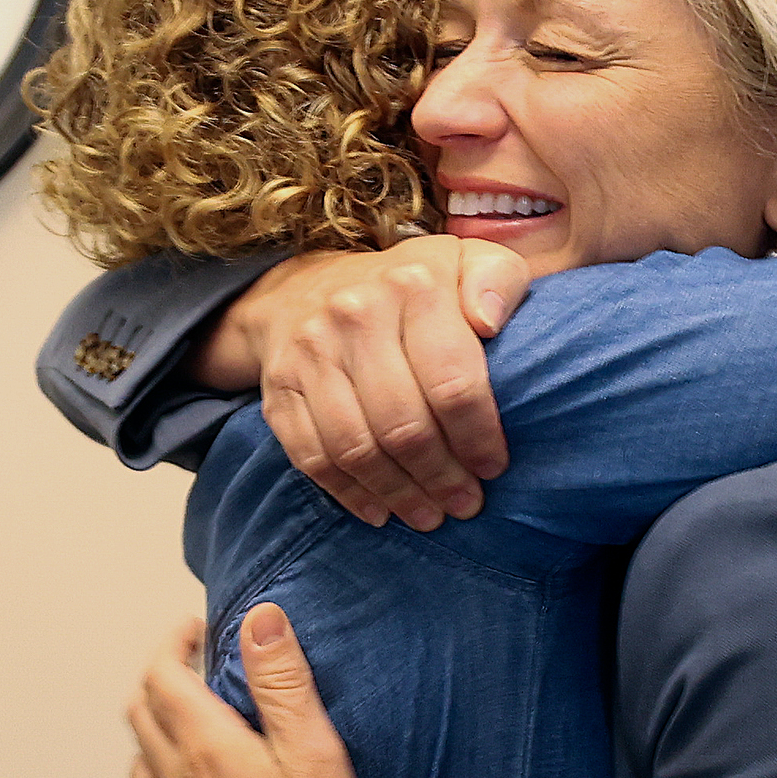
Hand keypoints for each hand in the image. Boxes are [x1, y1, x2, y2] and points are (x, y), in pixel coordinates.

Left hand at [127, 604, 379, 777]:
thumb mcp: (314, 750)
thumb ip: (283, 681)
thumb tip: (259, 618)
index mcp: (206, 748)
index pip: (163, 674)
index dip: (175, 642)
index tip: (200, 629)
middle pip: (140, 713)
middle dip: (161, 677)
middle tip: (196, 665)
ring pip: (140, 763)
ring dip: (155, 729)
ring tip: (191, 723)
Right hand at [197, 237, 530, 530]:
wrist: (305, 287)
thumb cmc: (411, 287)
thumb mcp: (466, 261)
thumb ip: (497, 280)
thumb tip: (490, 322)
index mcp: (412, 284)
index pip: (452, 380)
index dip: (477, 436)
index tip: (494, 467)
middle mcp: (355, 314)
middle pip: (403, 423)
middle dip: (441, 476)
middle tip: (466, 504)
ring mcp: (310, 352)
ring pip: (356, 447)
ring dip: (398, 493)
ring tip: (430, 517)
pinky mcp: (279, 388)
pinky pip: (311, 456)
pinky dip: (348, 493)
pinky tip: (380, 512)